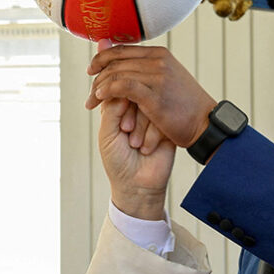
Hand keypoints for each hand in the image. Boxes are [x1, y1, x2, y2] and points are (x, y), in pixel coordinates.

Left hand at [87, 41, 217, 148]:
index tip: (91, 72)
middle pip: (115, 62)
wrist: (205, 125)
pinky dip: (108, 92)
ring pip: (116, 74)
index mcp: (159, 54)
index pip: (121, 50)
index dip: (101, 59)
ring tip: (92, 102)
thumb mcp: (164, 79)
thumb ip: (140, 67)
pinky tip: (101, 99)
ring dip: (99, 89)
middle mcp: (158, 61)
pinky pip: (122, 87)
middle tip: (90, 96)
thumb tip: (112, 49)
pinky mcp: (155, 95)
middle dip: (97, 78)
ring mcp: (157, 77)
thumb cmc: (183, 106)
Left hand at [98, 97, 174, 219]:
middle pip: (135, 94)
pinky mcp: (166, 127)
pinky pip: (163, 117)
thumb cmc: (117, 162)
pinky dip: (152, 134)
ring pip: (149, 104)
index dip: (118, 103)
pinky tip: (147, 149)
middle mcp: (134, 111)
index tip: (117, 125)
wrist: (137, 186)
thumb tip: (125, 87)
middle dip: (130, 115)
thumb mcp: (107, 134)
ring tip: (135, 145)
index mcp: (116, 110)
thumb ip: (112, 109)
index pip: (118, 90)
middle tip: (125, 132)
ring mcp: (152, 118)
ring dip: (140, 126)